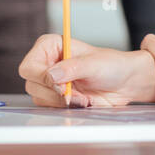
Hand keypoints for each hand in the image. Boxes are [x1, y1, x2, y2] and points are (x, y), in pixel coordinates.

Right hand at [19, 34, 154, 107]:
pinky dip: (65, 107)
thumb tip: (51, 75)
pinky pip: (49, 107)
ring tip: (83, 98)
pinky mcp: (56, 97)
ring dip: (61, 102)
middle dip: (54, 93)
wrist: (125, 82)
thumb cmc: (111, 65)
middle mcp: (46, 63)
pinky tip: (81, 102)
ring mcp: (49, 82)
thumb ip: (72, 68)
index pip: (29, 66)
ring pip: (39, 98)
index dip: (41, 77)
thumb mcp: (94, 64)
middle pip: (32, 84)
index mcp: (49, 46)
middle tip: (75, 94)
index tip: (59, 84)